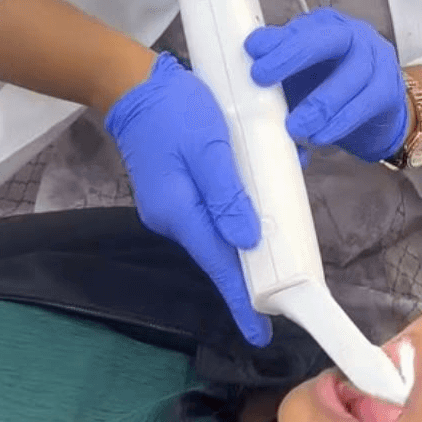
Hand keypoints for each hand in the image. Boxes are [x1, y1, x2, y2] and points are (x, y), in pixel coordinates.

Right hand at [104, 53, 271, 345]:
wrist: (133, 86)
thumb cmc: (175, 110)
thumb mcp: (209, 147)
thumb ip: (228, 195)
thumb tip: (248, 241)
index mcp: (180, 212)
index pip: (218, 265)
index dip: (241, 300)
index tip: (260, 335)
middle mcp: (173, 219)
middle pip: (219, 253)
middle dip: (251, 272)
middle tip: (287, 286)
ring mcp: (171, 208)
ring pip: (217, 233)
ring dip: (247, 238)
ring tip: (282, 244)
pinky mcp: (175, 194)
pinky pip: (211, 214)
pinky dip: (235, 214)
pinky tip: (257, 205)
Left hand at [245, 8, 408, 162]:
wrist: (372, 111)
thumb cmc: (328, 86)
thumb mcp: (299, 73)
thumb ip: (277, 63)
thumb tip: (251, 53)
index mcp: (325, 27)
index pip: (300, 27)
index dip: (275, 39)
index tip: (252, 52)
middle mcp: (353, 36)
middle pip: (326, 40)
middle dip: (292, 56)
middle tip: (262, 79)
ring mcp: (376, 60)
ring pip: (351, 76)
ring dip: (320, 104)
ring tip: (295, 128)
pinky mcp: (388, 90)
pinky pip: (365, 104)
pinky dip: (341, 122)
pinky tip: (320, 137)